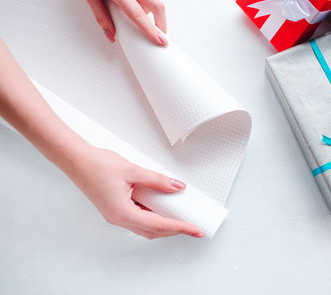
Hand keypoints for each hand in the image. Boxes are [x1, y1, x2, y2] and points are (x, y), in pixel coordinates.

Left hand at [63, 0, 167, 44]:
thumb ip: (101, 17)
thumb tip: (111, 34)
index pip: (139, 15)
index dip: (151, 31)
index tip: (160, 41)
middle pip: (157, 6)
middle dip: (162, 24)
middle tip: (160, 37)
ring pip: (151, 1)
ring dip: (150, 15)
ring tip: (138, 23)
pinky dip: (142, 5)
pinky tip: (131, 7)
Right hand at [66, 145, 203, 238]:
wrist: (76, 160)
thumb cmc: (97, 165)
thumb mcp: (134, 171)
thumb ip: (157, 180)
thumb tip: (176, 187)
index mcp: (122, 213)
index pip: (158, 225)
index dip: (179, 228)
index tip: (194, 230)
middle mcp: (118, 218)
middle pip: (152, 231)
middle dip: (173, 230)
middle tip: (191, 226)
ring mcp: (115, 215)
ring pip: (145, 227)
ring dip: (163, 224)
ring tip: (179, 217)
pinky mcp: (114, 209)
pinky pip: (137, 218)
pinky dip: (152, 216)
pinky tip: (160, 207)